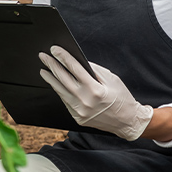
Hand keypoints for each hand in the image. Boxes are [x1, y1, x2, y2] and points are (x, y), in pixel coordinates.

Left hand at [38, 46, 152, 140]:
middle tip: (43, 56)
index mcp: (94, 89)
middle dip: (51, 65)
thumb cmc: (122, 99)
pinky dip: (60, 91)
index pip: (74, 68)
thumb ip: (93, 69)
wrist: (128, 122)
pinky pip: (65, 101)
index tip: (54, 49)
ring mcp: (80, 111)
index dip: (62, 57)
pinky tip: (55, 84)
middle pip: (63, 79)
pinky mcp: (78, 118)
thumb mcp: (112, 79)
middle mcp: (85, 101)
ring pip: (60, 91)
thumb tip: (77, 60)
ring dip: (50, 79)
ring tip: (43, 70)